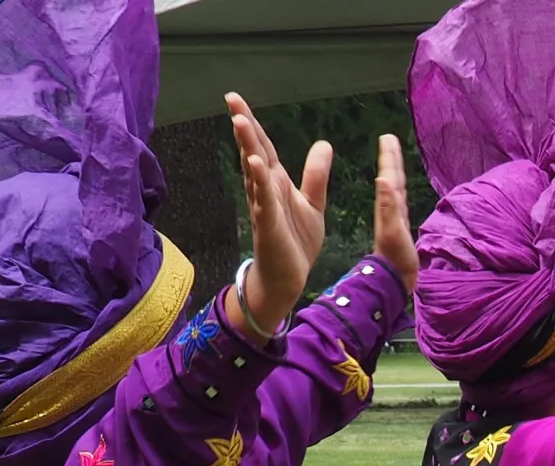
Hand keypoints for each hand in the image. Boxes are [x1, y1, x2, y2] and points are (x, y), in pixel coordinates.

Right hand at [226, 93, 329, 339]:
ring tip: (240, 122)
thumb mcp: (313, 202)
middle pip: (254, 152)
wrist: (288, 277)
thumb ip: (316, 174)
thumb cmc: (296, 241)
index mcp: (277, 182)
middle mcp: (266, 190)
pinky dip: (260, 183)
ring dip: (248, 147)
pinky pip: (263, 201)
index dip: (252, 123)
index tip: (236, 99)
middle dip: (244, 126)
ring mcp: (264, 206)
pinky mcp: (269, 225)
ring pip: (254, 172)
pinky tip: (255, 165)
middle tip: (231, 99)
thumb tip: (323, 143)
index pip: (263, 147)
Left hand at [373, 133, 417, 291]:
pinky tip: (391, 185)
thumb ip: (388, 206)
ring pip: (395, 188)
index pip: (390, 176)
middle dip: (392, 158)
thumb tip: (382, 179)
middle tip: (389, 138)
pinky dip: (395, 192)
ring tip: (392, 154)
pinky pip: (397, 203)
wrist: (395, 280)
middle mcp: (393, 209)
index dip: (390, 158)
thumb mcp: (392, 230)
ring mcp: (396, 218)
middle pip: (393, 178)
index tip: (387, 138)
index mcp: (389, 207)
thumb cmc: (393, 259)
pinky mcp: (400, 227)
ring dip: (394, 170)